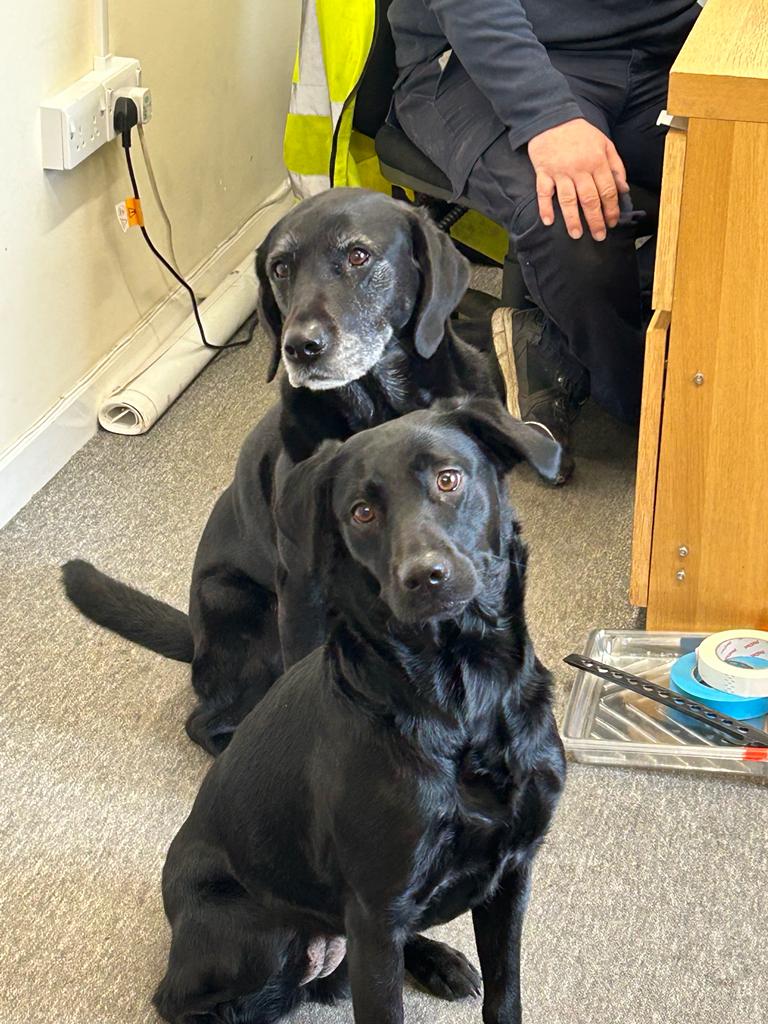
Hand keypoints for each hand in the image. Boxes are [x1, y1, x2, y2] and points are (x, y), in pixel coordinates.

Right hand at [527, 118, 628, 240]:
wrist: (552, 118)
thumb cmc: (579, 133)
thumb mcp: (605, 144)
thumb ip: (616, 166)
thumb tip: (623, 188)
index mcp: (597, 161)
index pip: (607, 191)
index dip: (612, 209)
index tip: (613, 222)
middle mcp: (580, 169)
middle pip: (590, 199)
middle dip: (596, 220)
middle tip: (599, 236)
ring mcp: (560, 171)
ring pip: (568, 200)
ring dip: (573, 219)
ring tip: (577, 235)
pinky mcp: (543, 172)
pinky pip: (544, 192)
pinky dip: (545, 207)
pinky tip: (548, 221)